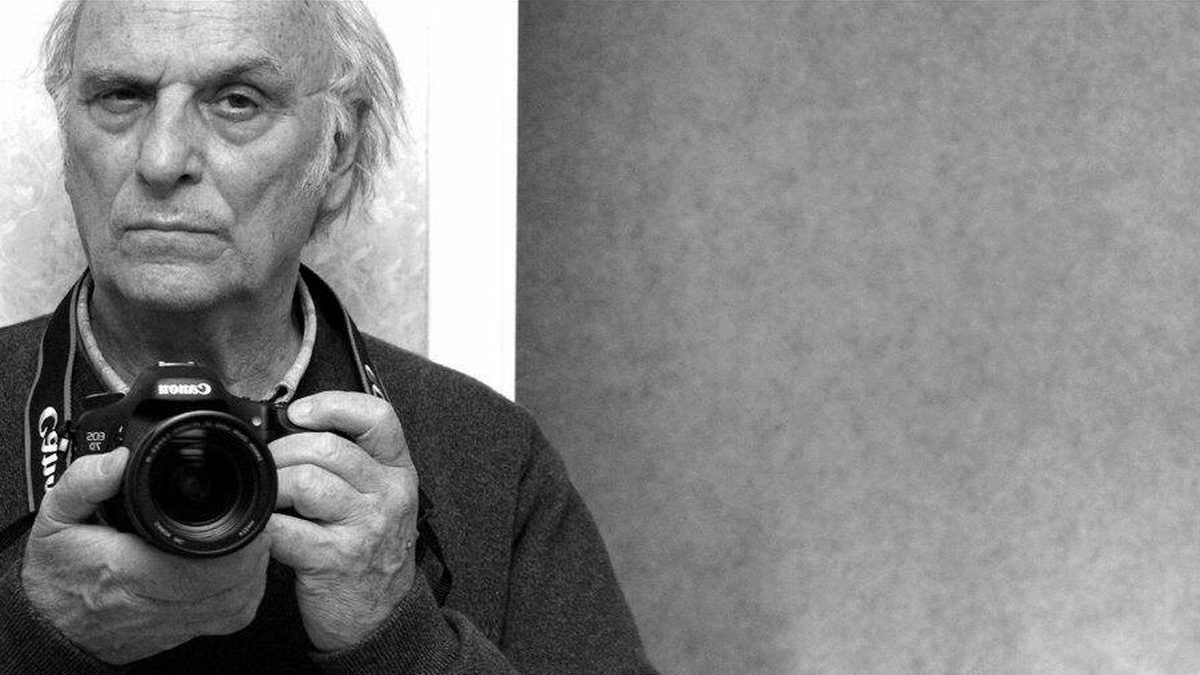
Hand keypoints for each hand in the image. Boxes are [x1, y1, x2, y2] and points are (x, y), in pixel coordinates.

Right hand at [21, 448, 270, 664]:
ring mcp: (175, 624)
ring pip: (239, 604)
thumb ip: (84, 482)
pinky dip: (247, 591)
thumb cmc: (57, 575)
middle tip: (254, 518)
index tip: (243, 513)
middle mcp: (157, 605)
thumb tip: (119, 458)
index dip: (236, 542)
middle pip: (232, 584)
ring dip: (255, 569)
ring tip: (250, 537)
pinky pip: (233, 617)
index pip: (200, 568)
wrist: (51, 626)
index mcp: (130, 573)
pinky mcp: (186, 633)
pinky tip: (243, 569)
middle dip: (253, 548)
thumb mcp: (55, 519)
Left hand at [265, 392, 418, 651]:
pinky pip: (285, 528)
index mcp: (398, 472)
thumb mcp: (379, 500)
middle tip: (268, 465)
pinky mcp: (335, 559)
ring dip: (272, 486)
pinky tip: (263, 530)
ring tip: (267, 498)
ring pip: (305, 481)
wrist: (381, 617)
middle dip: (283, 451)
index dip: (333, 405)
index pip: (378, 417)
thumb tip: (290, 430)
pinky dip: (263, 526)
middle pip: (328, 447)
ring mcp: (364, 527)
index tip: (299, 413)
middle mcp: (387, 495)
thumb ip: (351, 464)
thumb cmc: (371, 552)